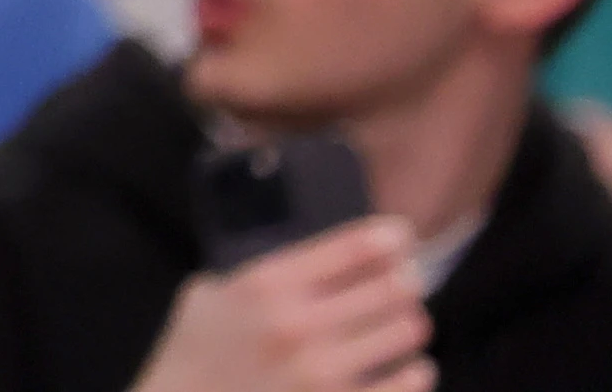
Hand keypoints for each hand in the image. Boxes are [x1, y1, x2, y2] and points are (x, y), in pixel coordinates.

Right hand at [131, 220, 430, 391]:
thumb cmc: (194, 353)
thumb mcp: (210, 295)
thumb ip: (260, 274)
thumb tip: (317, 260)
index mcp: (266, 285)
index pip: (352, 248)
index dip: (389, 236)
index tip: (400, 235)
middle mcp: (300, 325)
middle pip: (392, 287)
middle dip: (405, 279)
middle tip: (406, 279)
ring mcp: (324, 373)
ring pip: (408, 331)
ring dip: (409, 322)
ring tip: (403, 322)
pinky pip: (411, 383)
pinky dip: (417, 371)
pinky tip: (411, 366)